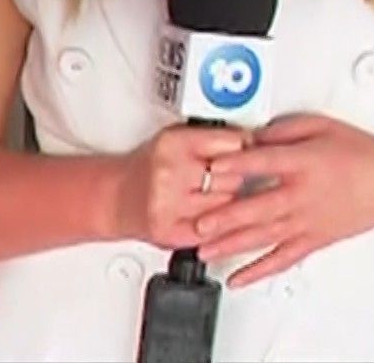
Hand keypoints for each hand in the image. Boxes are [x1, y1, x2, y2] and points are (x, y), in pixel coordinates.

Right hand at [112, 125, 250, 250]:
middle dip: (235, 177)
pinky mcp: (172, 234)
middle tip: (224, 177)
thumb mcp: (177, 138)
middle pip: (234, 176)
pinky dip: (219, 226)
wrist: (117, 196)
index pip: (233, 144)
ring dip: (227, 203)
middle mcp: (170, 173)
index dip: (245, 149)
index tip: (251, 152)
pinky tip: (213, 218)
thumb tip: (256, 141)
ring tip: (211, 196)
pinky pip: (215, 232)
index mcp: (174, 144)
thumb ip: (212, 139)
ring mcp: (170, 205)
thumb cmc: (150, 166)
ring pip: (227, 205)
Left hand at [193, 114, 373, 286]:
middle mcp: (303, 195)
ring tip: (205, 250)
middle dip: (225, 218)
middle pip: (259, 208)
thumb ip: (282, 130)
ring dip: (232, 245)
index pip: (265, 163)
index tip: (213, 167)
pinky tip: (238, 279)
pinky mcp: (313, 240)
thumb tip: (251, 136)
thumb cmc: (359, 154)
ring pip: (264, 237)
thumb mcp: (320, 126)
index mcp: (305, 163)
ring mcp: (307, 222)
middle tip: (198, 224)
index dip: (237, 164)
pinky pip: (282, 260)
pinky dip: (258, 272)